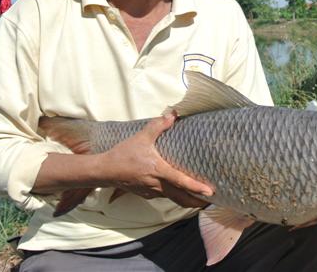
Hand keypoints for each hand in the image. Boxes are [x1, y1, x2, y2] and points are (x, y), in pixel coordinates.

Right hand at [99, 114, 213, 207]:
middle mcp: (157, 185)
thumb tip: (173, 114)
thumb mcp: (141, 137)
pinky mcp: (147, 194)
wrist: (105, 171)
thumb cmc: (124, 154)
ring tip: (200, 198)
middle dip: (197, 202)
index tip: (210, 193)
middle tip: (212, 201)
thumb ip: (158, 126)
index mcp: (159, 171)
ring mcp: (152, 192)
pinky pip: (165, 197)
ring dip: (188, 200)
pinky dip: (176, 196)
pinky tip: (179, 191)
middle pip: (182, 198)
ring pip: (174, 199)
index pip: (181, 181)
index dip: (196, 188)